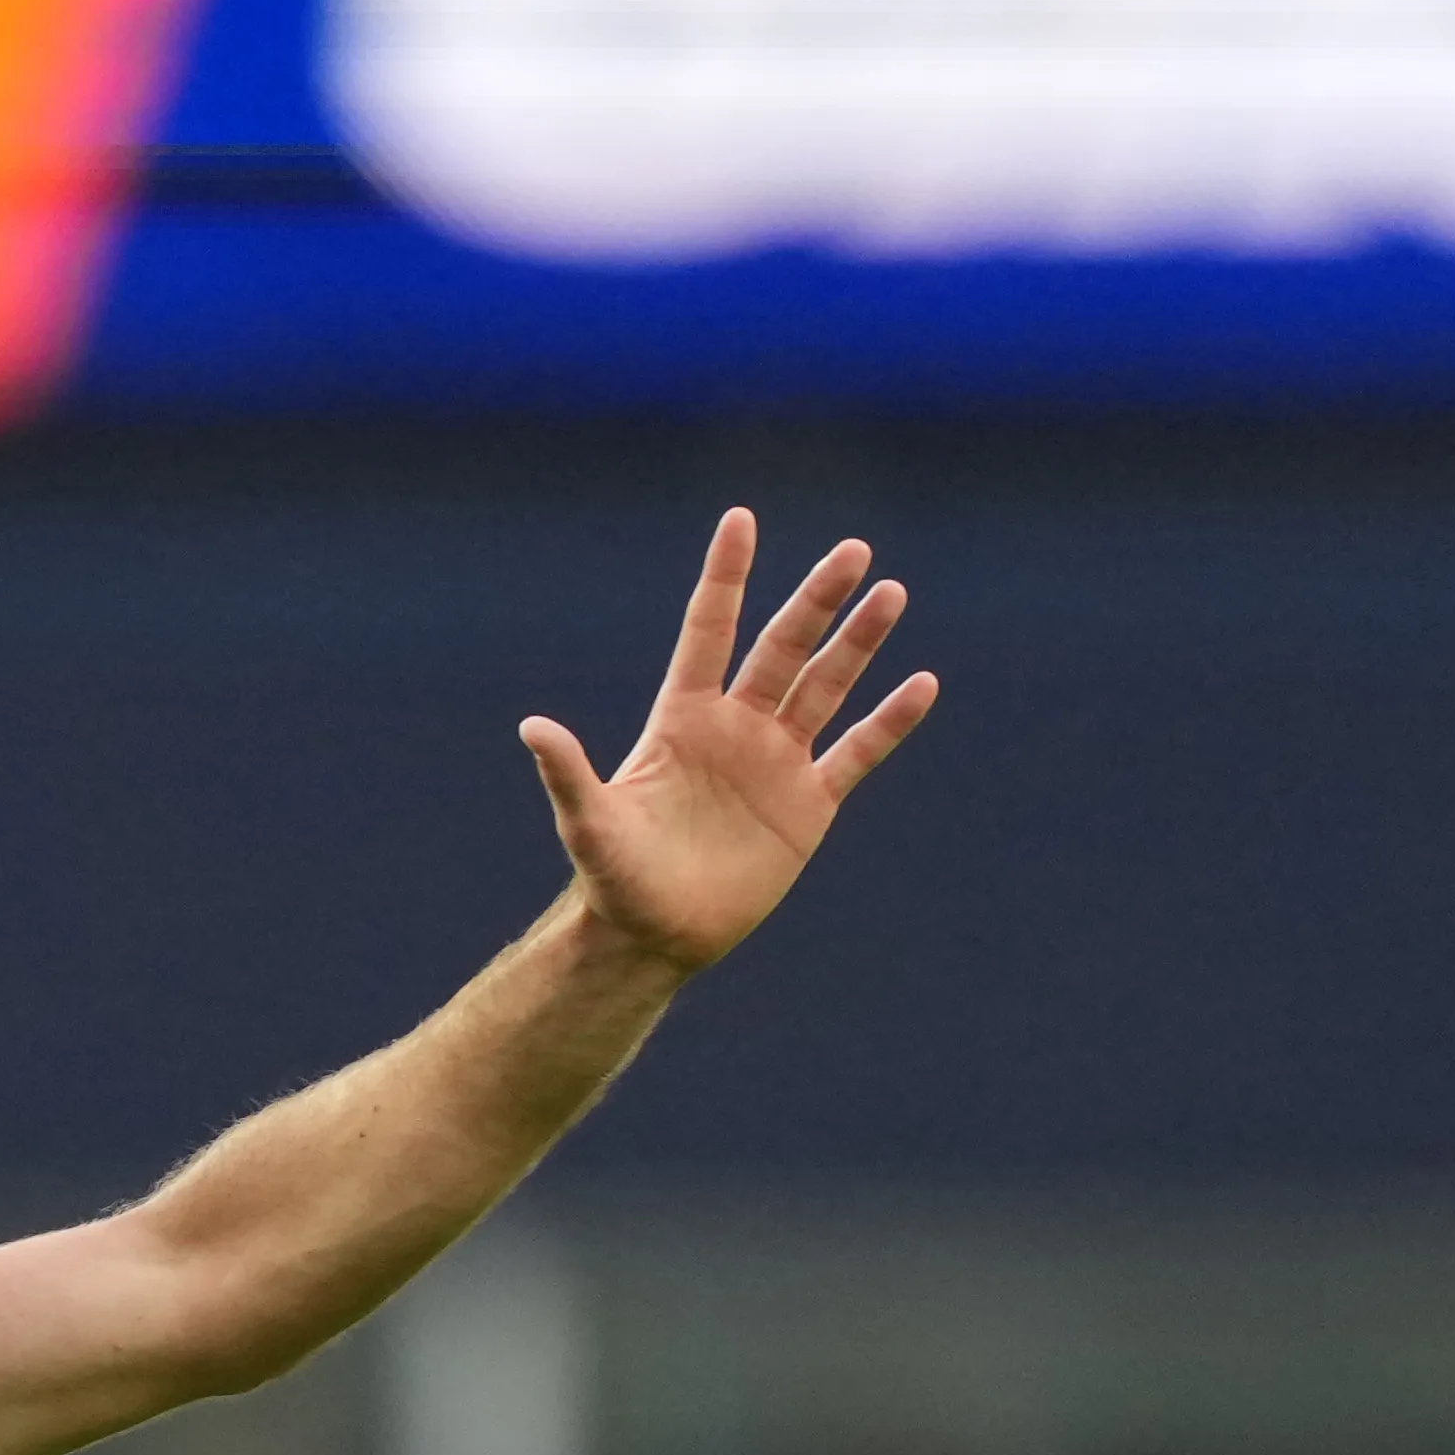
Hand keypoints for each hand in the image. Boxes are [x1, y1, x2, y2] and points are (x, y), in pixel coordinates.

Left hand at [521, 508, 936, 974]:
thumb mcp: (589, 823)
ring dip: (858, 643)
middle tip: (853, 550)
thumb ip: (568, 773)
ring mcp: (775, 761)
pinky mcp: (808, 803)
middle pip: (782, 647)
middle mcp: (734, 727)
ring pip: (825, 686)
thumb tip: (532, 728)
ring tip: (890, 592)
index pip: (708, 630)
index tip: (740, 520)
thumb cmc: (614, 878)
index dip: (726, 577)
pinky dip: (890, 720)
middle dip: (816, 599)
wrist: (655, 934)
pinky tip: (923, 683)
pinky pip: (858, 750)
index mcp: (682, 719)